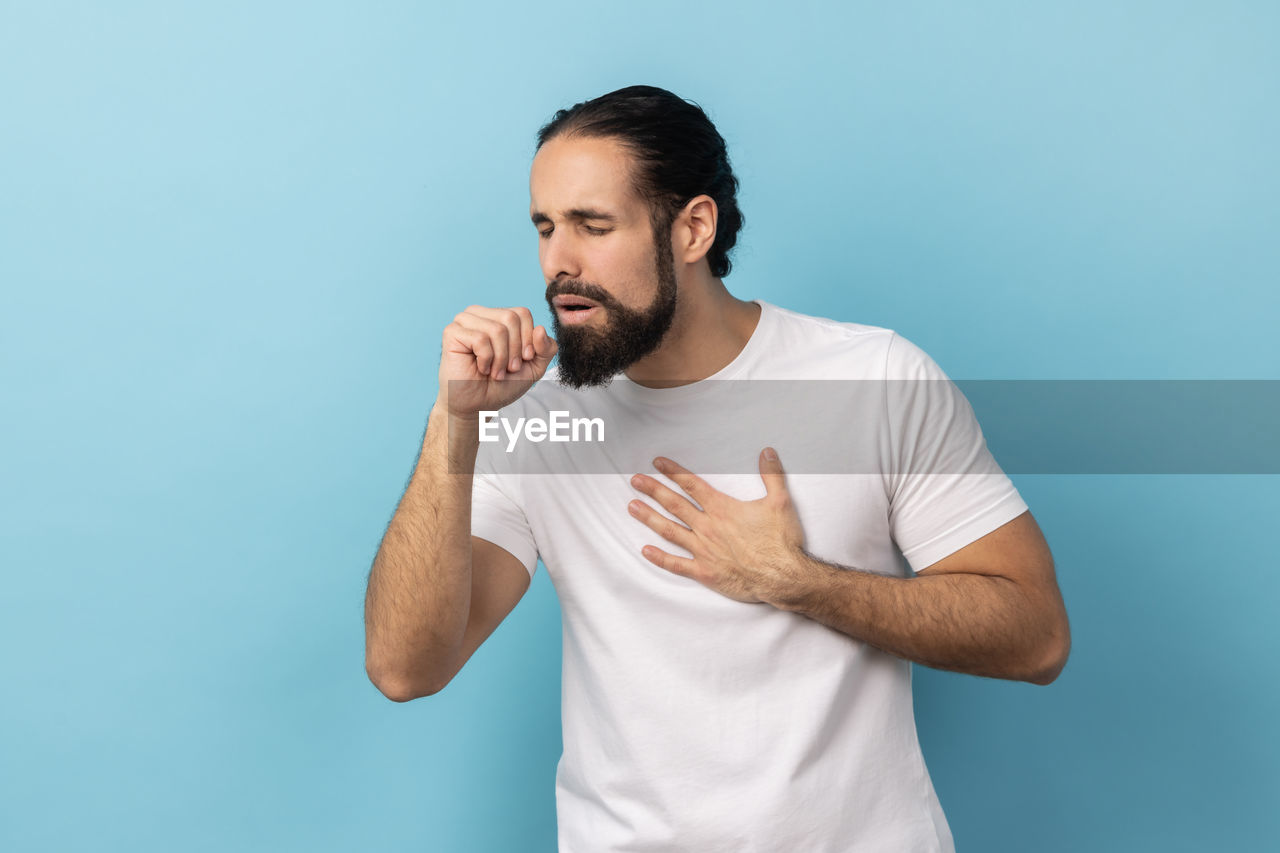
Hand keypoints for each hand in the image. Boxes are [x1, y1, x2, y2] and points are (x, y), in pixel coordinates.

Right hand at [439, 305, 557, 417]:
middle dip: (514, 350)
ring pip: (497, 329)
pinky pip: (480, 339)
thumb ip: (546, 348)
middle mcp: (480, 314)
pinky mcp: (452, 333)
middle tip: (507, 369)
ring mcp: (464, 321)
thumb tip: (540, 328)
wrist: (478, 406)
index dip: (527, 340)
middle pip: (511, 318)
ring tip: (494, 372)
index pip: (522, 313)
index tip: (522, 361)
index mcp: (498, 316)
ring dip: (501, 358)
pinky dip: (486, 359)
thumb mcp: (535, 367)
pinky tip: (481, 368)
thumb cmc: (502, 384)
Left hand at [627, 448, 807, 605]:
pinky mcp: (705, 572)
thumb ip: (771, 475)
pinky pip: (677, 565)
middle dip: (653, 490)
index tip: (657, 463)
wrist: (782, 576)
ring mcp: (704, 550)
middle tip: (635, 480)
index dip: (673, 472)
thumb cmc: (780, 541)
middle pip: (675, 504)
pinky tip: (645, 551)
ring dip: (650, 518)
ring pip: (670, 531)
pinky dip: (660, 558)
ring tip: (632, 507)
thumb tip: (767, 452)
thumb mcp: (780, 502)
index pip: (692, 485)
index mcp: (723, 509)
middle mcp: (708, 527)